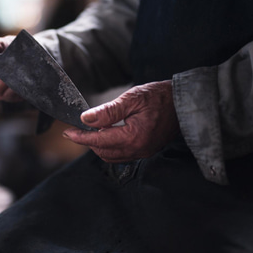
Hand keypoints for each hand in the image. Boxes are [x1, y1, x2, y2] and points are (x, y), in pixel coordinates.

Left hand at [63, 80, 179, 162]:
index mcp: (134, 137)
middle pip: (103, 152)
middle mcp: (138, 149)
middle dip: (87, 142)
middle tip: (76, 130)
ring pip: (111, 156)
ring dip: (98, 146)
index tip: (67, 132)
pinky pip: (122, 155)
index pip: (98, 141)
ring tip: (90, 132)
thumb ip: (108, 111)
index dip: (80, 137)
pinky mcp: (146, 151)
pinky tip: (106, 135)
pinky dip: (110, 147)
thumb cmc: (160, 97)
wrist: (184, 103)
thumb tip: (85, 119)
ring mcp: (143, 152)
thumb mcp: (132, 98)